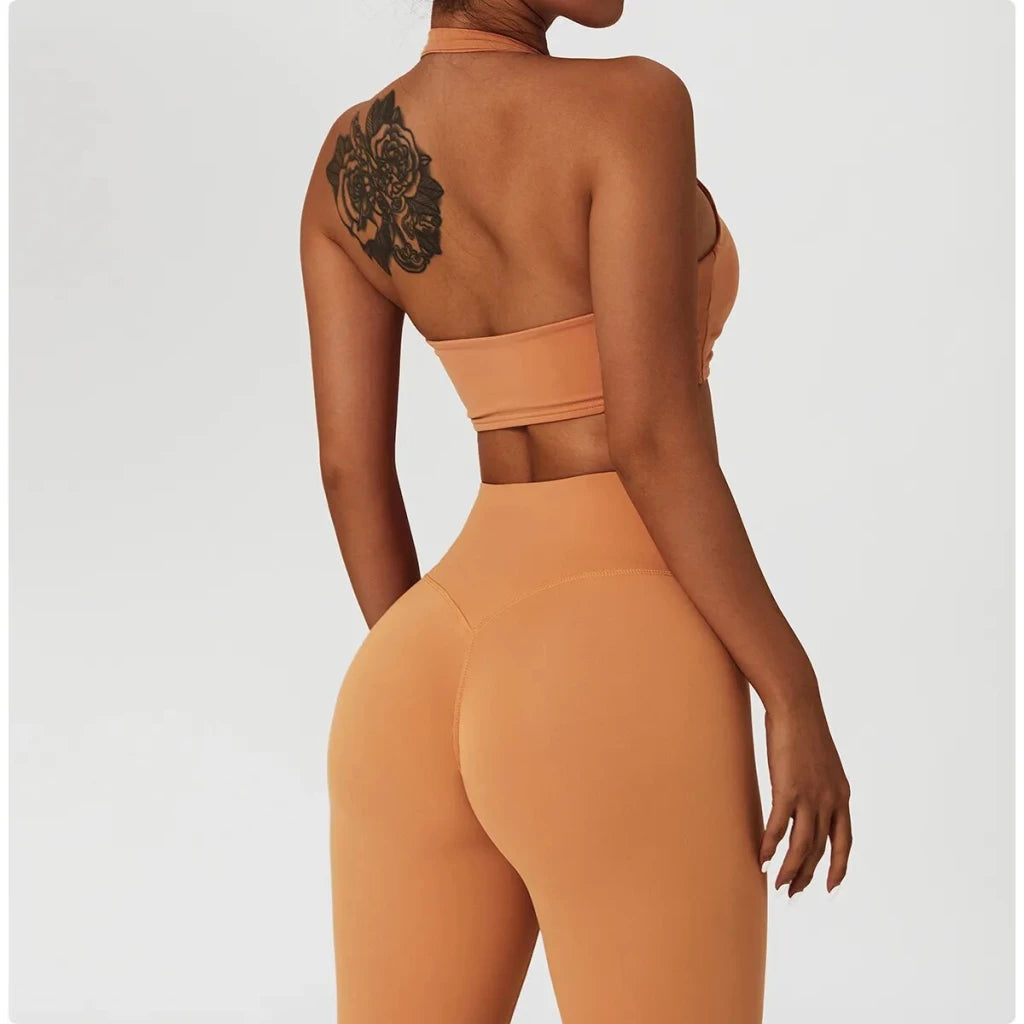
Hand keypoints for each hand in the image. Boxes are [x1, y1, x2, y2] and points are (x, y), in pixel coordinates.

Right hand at [759, 701, 851, 895]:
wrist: (797, 705)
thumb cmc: (804, 728)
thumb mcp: (820, 762)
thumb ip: (819, 784)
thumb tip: (808, 795)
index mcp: (842, 795)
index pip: (844, 841)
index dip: (838, 867)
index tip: (830, 887)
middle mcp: (831, 800)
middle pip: (820, 848)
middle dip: (807, 874)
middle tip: (793, 891)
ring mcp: (811, 796)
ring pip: (802, 845)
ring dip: (791, 869)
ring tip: (779, 886)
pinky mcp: (788, 789)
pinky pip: (780, 827)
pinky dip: (771, 846)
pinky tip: (763, 859)